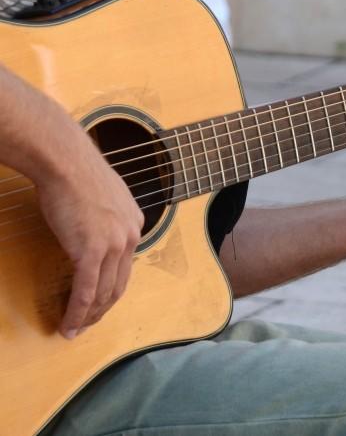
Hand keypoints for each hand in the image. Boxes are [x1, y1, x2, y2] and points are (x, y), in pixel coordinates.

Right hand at [36, 133, 143, 339]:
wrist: (65, 161)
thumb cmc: (75, 172)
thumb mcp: (102, 196)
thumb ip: (104, 216)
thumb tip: (91, 229)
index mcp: (134, 224)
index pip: (125, 266)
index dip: (111, 288)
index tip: (98, 302)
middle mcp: (130, 236)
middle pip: (119, 284)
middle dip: (103, 309)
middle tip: (86, 325)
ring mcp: (114, 245)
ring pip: (104, 293)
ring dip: (88, 317)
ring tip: (74, 330)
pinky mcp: (92, 251)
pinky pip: (86, 291)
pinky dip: (77, 312)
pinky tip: (68, 324)